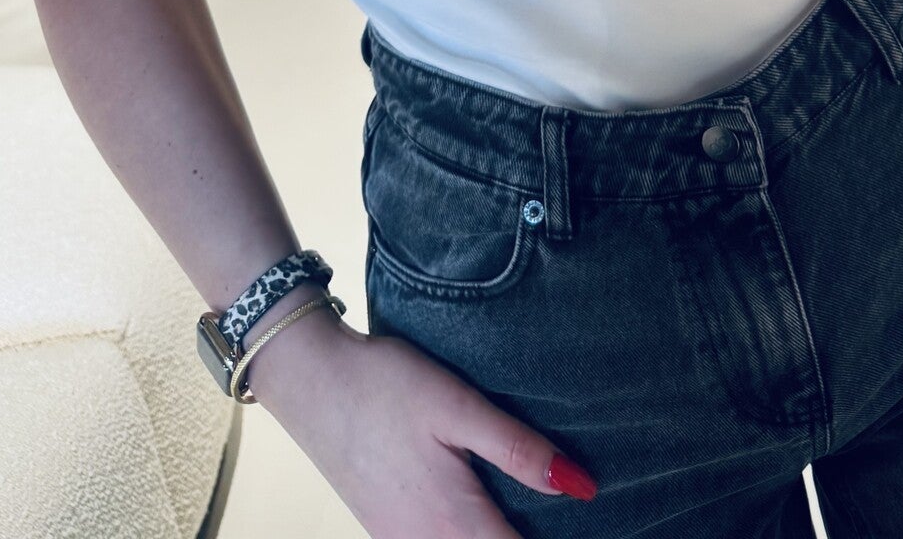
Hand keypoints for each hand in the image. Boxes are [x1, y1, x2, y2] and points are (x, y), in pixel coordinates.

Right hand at [248, 306, 596, 534]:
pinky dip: (469, 535)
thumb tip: (581, 488)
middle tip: (566, 510)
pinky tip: (486, 512)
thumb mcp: (458, 406)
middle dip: (522, 537)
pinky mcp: (386, 529)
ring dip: (498, 536)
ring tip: (531, 511)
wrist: (310, 380)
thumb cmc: (385, 385)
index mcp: (453, 523)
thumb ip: (518, 451)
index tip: (592, 522)